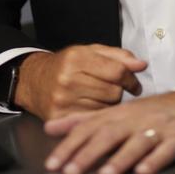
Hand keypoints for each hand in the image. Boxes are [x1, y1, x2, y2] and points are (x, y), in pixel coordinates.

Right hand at [14, 45, 145, 120]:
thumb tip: (142, 65)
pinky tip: (92, 108)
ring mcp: (62, 101)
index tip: (133, 83)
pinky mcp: (59, 118)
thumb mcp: (89, 52)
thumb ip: (118, 56)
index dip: (130, 79)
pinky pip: (92, 121)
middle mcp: (68, 79)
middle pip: (113, 93)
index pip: (117, 72)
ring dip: (108, 105)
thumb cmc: (66, 64)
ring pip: (105, 109)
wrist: (33, 80)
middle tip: (112, 89)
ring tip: (99, 97)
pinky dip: (97, 116)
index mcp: (76, 58)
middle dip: (118, 92)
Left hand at [43, 92, 174, 173]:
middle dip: (88, 154)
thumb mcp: (115, 113)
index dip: (69, 145)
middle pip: (108, 135)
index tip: (52, 163)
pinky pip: (166, 150)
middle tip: (70, 171)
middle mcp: (134, 120)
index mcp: (116, 114)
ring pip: (136, 143)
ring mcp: (157, 128)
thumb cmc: (149, 113)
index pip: (88, 128)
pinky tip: (143, 171)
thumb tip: (50, 128)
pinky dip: (154, 160)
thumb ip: (82, 121)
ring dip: (120, 159)